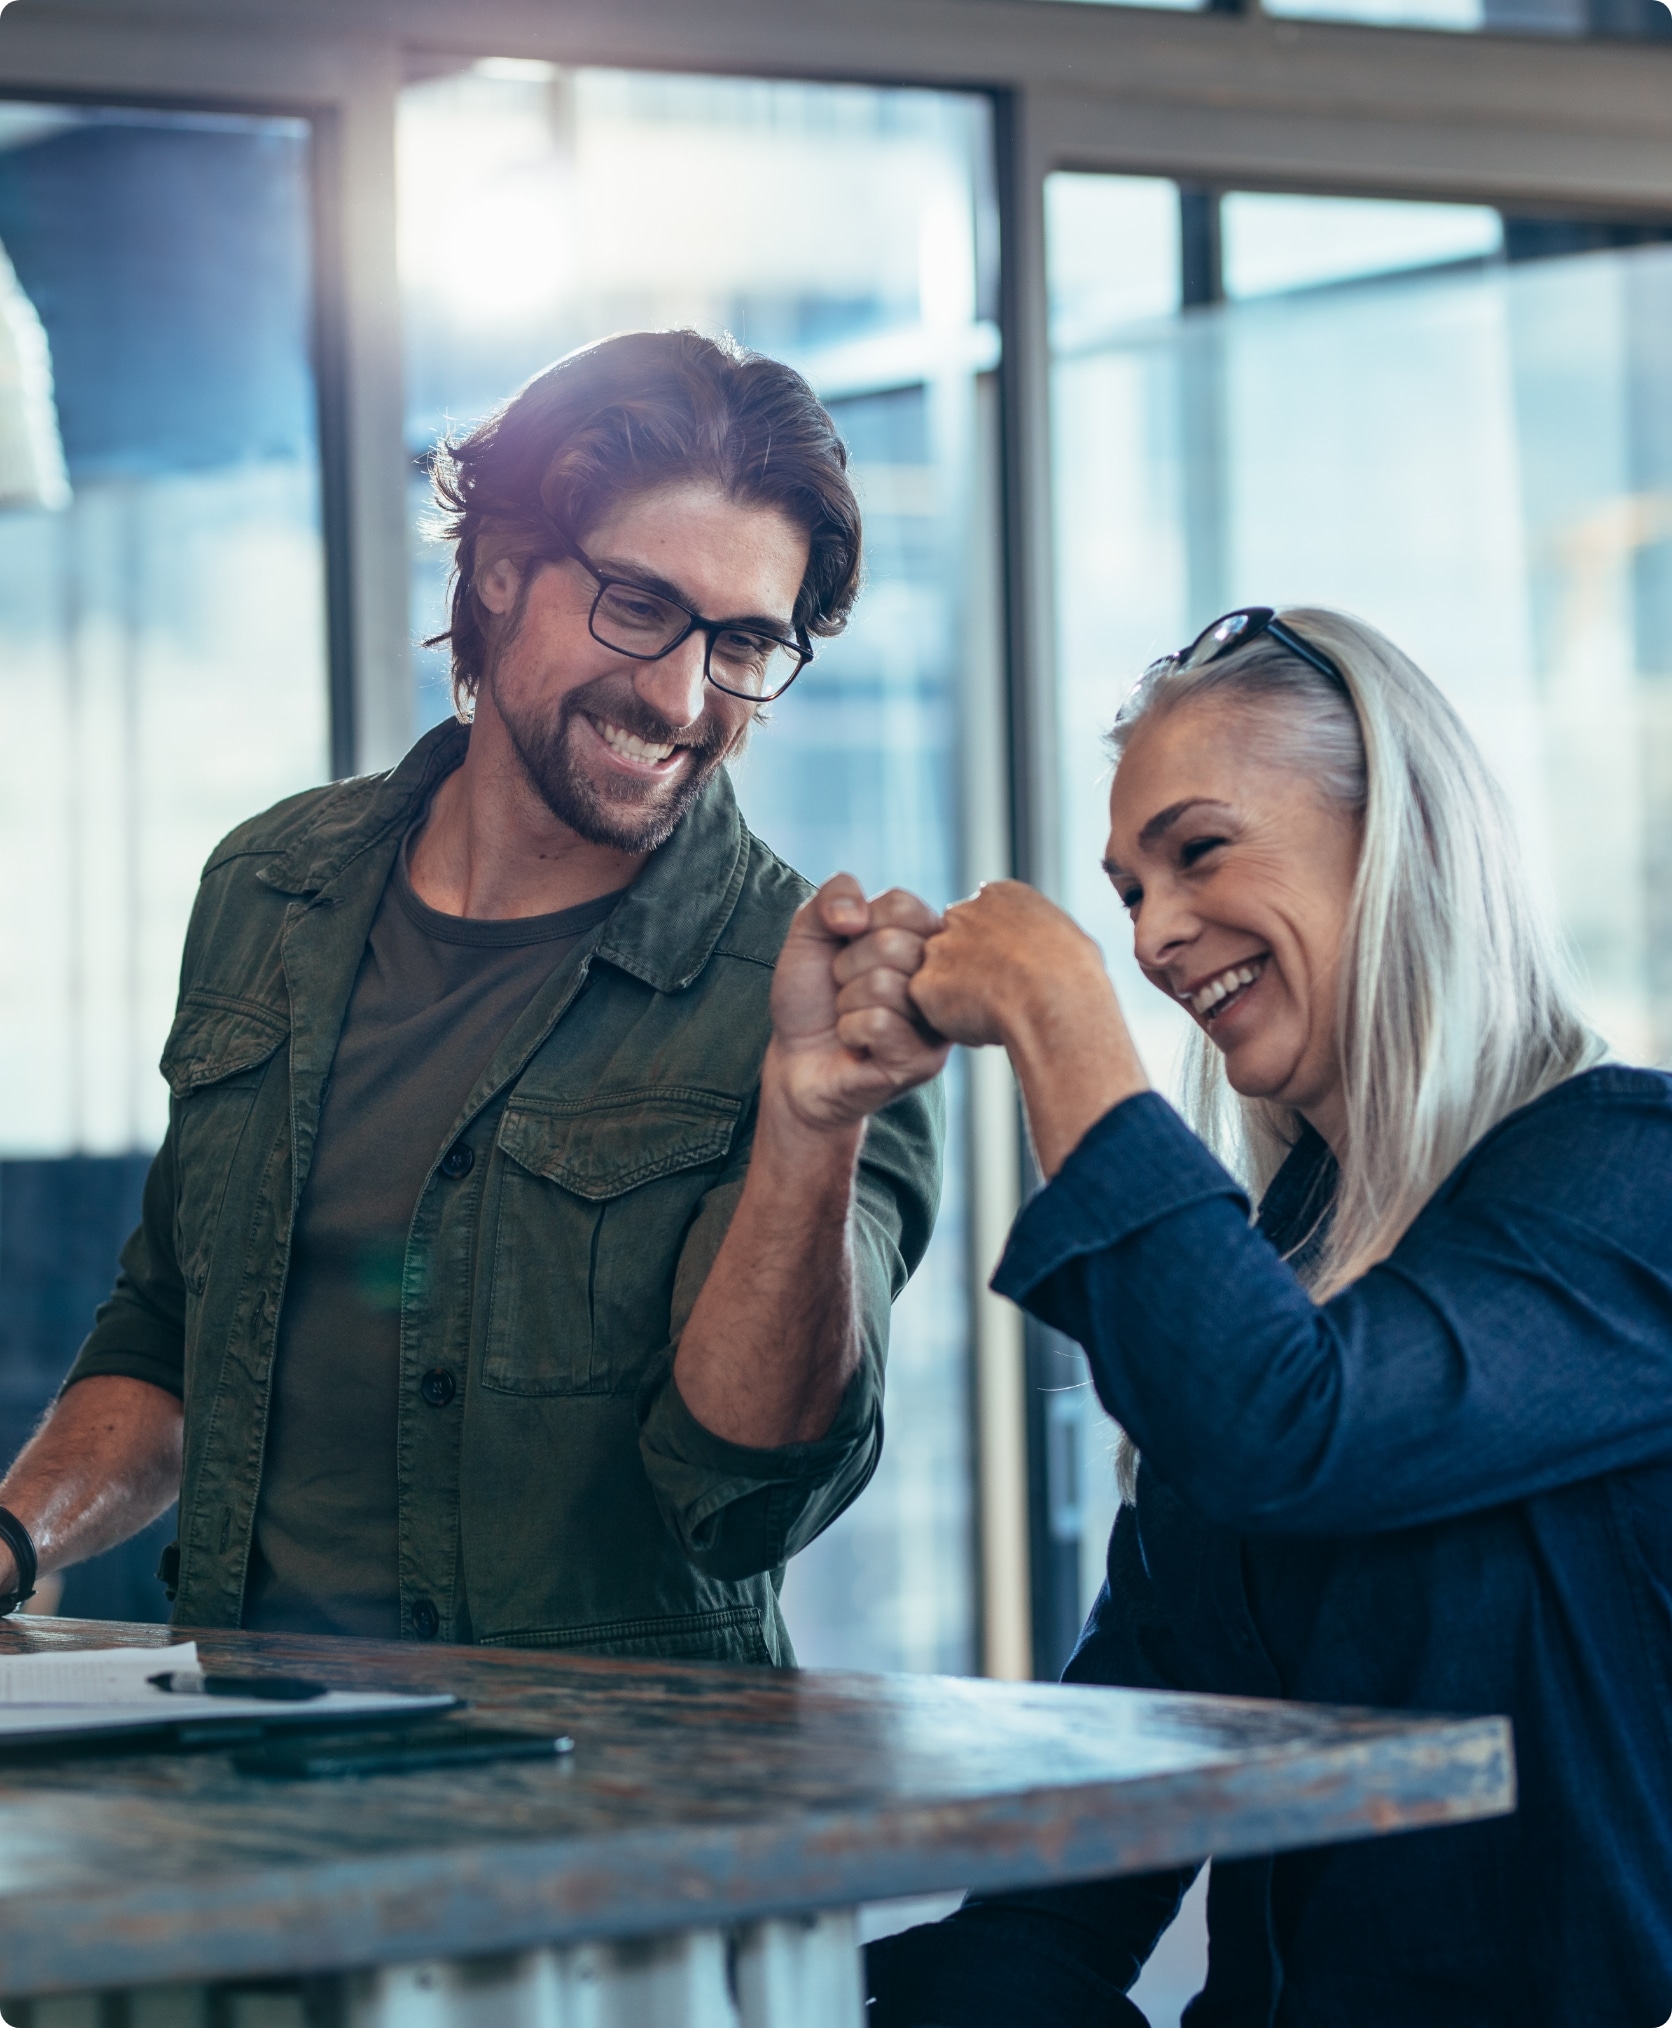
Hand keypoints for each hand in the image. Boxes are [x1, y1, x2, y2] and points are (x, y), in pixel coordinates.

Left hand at [768, 875, 950, 1132]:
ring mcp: (938, 1022)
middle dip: (847, 968)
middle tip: (845, 990)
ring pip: (884, 986)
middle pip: (893, 945)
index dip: (857, 925)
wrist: (796, 1061)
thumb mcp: (811, 932)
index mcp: (926, 939)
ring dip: (847, 1002)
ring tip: (851, 1016)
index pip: (902, 905)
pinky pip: (878, 1024)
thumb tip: (856, 914)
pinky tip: (855, 1043)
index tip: (849, 949)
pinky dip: (849, 1031)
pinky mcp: (924, 1061)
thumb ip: (832, 896)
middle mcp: (942, 978)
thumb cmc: (812, 995)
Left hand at [909, 880, 1107, 1047]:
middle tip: (997, 998)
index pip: (981, 920)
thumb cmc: (1075, 975)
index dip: (993, 953)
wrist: (1055, 999)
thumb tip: (1045, 948)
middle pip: (951, 943)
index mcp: (1000, 895)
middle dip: (966, 970)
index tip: (1011, 973)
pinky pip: (929, 1007)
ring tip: (992, 1015)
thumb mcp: (1069, 936)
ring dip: (956, 996)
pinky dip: (949, 1022)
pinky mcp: (924, 983)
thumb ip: (1041, 935)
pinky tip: (979, 1027)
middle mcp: (962, 913)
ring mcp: (938, 946)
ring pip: (937, 975)